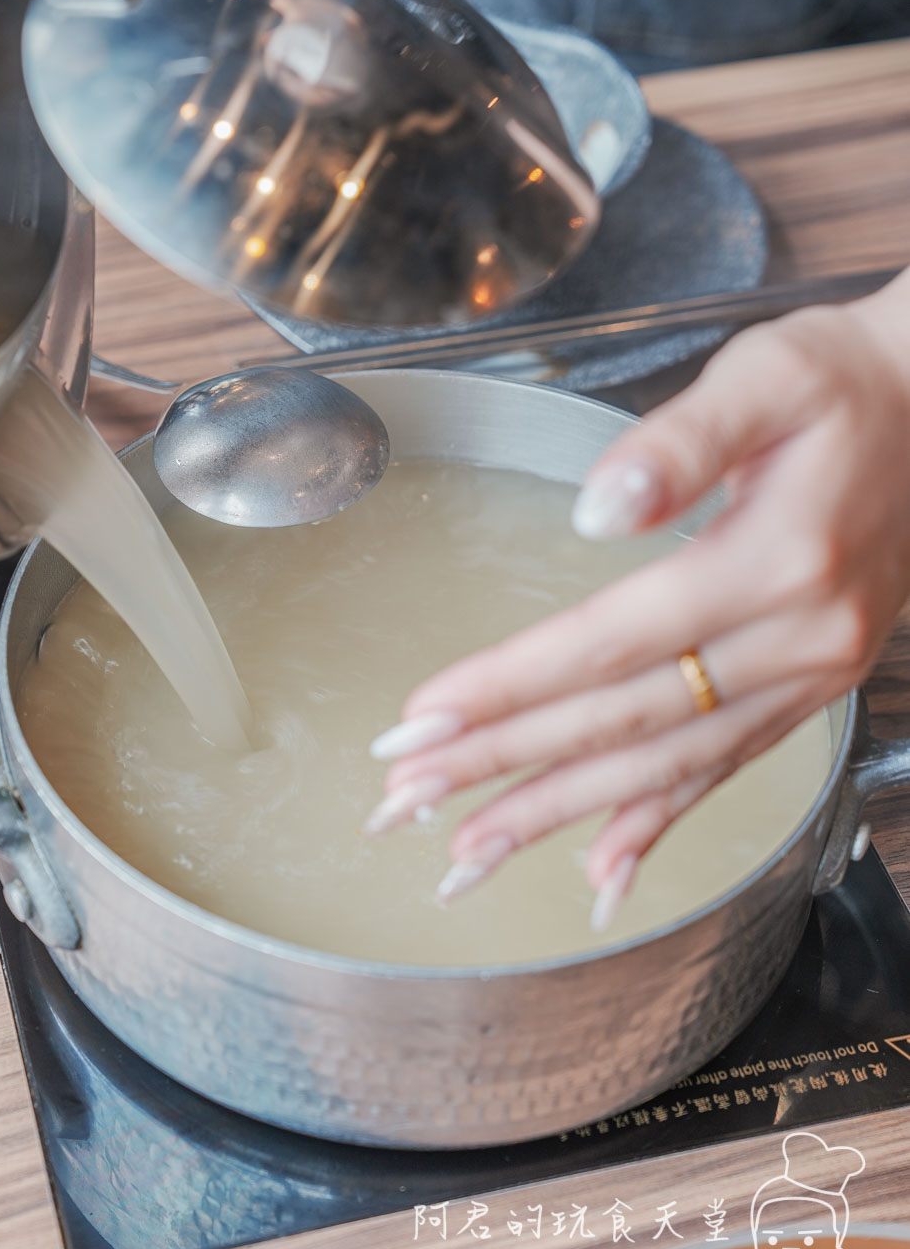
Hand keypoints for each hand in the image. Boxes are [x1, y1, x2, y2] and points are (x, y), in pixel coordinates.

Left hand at [365, 272, 909, 923]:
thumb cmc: (842, 381)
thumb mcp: (765, 379)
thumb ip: (678, 444)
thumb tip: (597, 507)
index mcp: (776, 561)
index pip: (611, 640)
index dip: (509, 684)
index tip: (422, 719)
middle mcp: (798, 637)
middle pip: (624, 720)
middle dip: (504, 763)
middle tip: (405, 800)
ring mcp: (810, 676)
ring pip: (666, 766)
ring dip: (561, 815)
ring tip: (468, 854)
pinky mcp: (811, 689)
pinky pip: (725, 771)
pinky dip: (656, 823)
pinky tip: (603, 869)